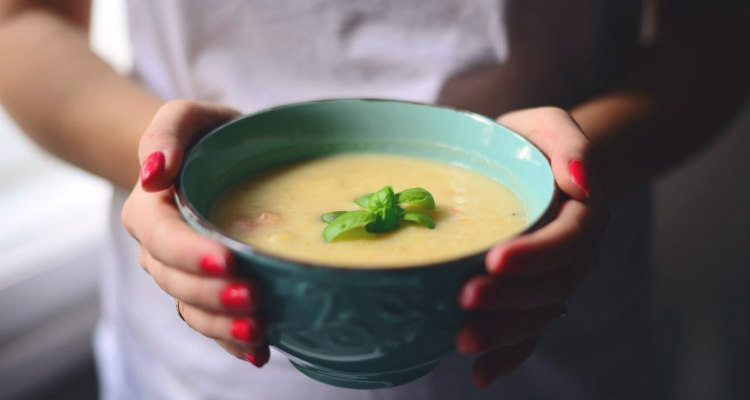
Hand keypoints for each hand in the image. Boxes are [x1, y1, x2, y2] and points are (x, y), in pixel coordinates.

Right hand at [121, 100, 270, 366]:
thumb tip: (153, 173)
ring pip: (192, 308)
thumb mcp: (187, 116)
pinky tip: (258, 350)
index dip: (190, 253)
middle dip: (212, 295)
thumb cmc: (203, 137)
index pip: (163, 237)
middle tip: (253, 298)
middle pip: (176, 281)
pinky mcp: (207, 289)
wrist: (212, 160)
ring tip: (258, 331)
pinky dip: (231, 341)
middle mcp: (161, 249)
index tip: (227, 260)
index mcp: (151, 209)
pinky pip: (211, 322)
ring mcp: (183, 274)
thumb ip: (167, 131)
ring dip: (222, 325)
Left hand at [456, 107, 608, 386]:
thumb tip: (581, 183)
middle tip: (465, 299)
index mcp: (583, 213)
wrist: (533, 164)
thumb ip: (570, 141)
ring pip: (538, 315)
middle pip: (551, 285)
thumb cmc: (533, 142)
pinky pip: (528, 333)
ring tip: (462, 340)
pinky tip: (479, 374)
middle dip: (510, 299)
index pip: (567, 240)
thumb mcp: (549, 124)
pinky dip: (507, 356)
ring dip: (503, 332)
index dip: (535, 255)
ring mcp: (555, 280)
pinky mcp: (533, 297)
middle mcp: (575, 253)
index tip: (494, 259)